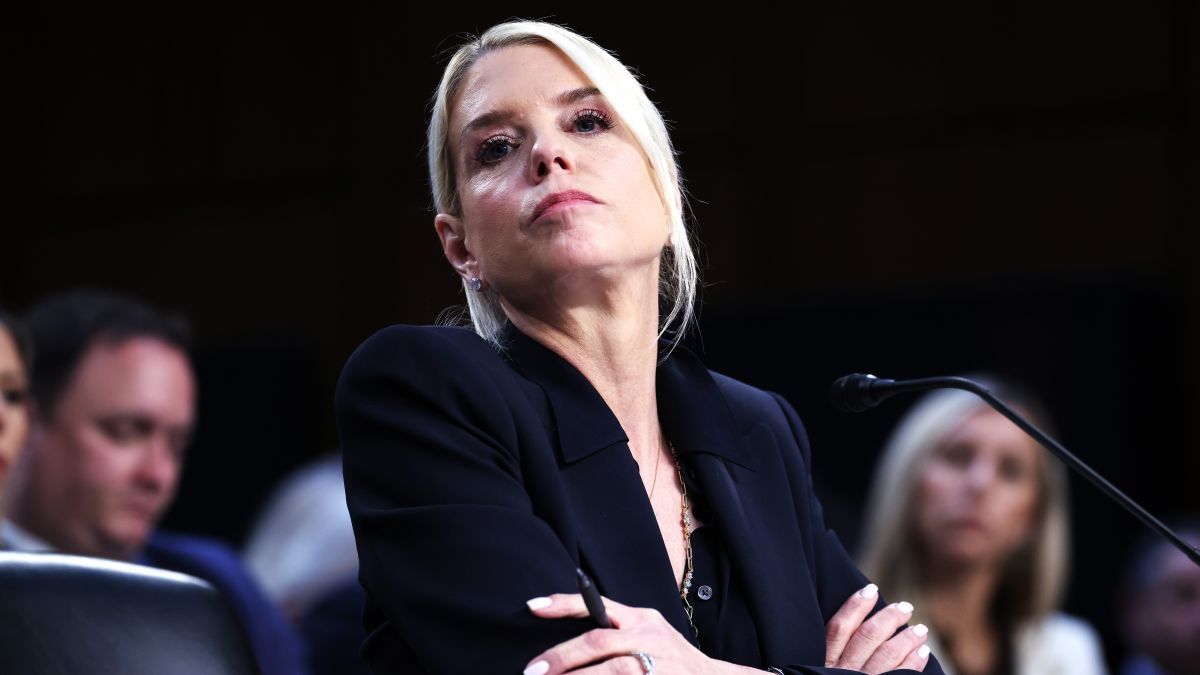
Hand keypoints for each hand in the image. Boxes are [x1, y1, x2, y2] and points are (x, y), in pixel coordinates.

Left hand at [523, 594, 754, 674]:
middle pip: (598, 641)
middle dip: (562, 656)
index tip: (534, 607)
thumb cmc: (669, 658)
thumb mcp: (647, 635)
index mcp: (641, 618)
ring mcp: (657, 661)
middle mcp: (649, 636)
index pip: (597, 604)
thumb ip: (614, 632)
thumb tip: (565, 645)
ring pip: (612, 669)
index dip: (564, 604)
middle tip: (534, 670)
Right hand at [825, 584, 930, 673]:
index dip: (855, 605)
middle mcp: (843, 670)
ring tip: (920, 629)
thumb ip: (835, 649)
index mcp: (826, 660)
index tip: (871, 589)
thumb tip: (858, 616)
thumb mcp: (820, 666)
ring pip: (888, 653)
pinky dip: (914, 661)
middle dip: (889, 617)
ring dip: (907, 638)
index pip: (839, 626)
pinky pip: (902, 674)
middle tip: (905, 607)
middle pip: (868, 635)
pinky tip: (922, 651)